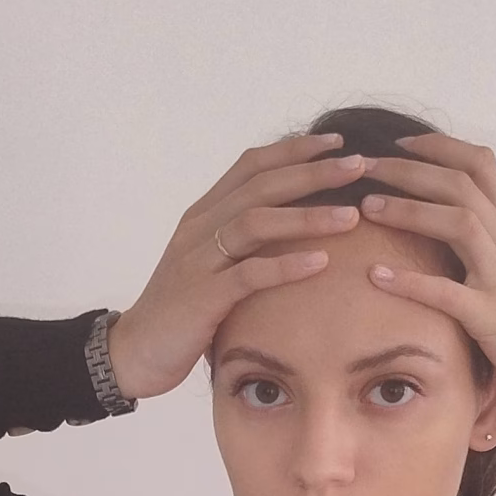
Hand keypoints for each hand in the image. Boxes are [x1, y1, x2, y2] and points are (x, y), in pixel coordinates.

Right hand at [106, 132, 366, 401]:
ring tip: (351, 216)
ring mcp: (198, 259)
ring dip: (307, 215)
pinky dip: (286, 265)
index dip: (294, 150)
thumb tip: (292, 225)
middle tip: (360, 166)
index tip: (338, 143)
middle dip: (313, 172)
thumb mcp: (211, 264)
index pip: (251, 166)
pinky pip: (249, 273)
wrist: (135, 352)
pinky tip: (321, 262)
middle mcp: (200, 227)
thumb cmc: (182, 310)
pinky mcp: (202, 296)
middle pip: (261, 185)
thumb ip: (242, 240)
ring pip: (256, 221)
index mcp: (204, 214)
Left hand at [359, 132, 495, 418]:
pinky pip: (450, 293)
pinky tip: (376, 275)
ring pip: (461, 223)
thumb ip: (485, 241)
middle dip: (410, 169)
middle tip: (365, 166)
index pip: (481, 166)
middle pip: (462, 185)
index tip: (398, 142)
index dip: (439, 146)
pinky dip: (412, 282)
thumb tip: (441, 219)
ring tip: (367, 207)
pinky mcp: (493, 318)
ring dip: (410, 210)